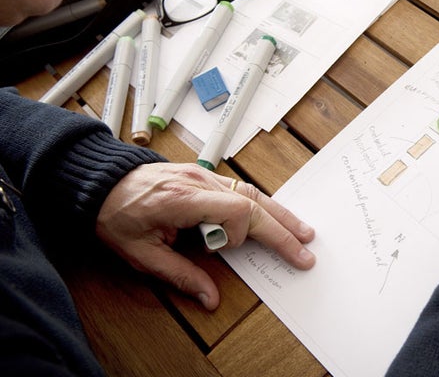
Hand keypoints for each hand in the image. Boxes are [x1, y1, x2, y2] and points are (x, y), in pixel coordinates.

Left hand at [96, 162, 314, 309]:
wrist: (99, 182)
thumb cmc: (115, 215)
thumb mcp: (140, 254)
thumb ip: (179, 275)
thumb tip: (210, 298)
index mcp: (181, 199)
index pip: (235, 208)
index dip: (242, 233)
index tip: (226, 250)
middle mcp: (198, 182)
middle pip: (253, 200)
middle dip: (282, 226)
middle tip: (305, 247)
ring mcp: (203, 175)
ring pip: (252, 192)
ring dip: (279, 214)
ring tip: (301, 231)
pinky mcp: (204, 176)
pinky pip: (240, 189)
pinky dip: (261, 205)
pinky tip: (275, 216)